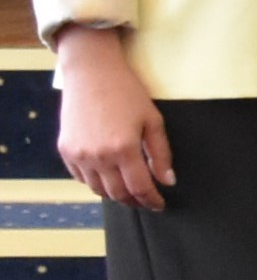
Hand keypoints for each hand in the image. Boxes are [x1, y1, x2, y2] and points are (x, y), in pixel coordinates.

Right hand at [49, 25, 171, 212]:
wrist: (91, 74)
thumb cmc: (127, 93)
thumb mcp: (152, 120)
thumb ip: (161, 153)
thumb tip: (167, 181)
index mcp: (124, 149)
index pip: (139, 188)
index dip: (151, 200)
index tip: (159, 205)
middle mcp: (98, 157)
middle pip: (118, 193)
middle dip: (134, 201)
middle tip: (146, 200)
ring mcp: (78, 155)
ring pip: (98, 189)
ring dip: (115, 194)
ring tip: (129, 190)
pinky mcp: (65, 150)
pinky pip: (81, 178)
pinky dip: (96, 182)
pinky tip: (108, 177)